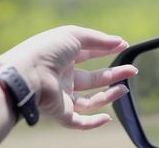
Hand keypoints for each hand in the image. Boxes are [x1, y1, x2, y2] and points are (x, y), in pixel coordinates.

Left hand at [0, 25, 137, 128]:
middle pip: (93, 78)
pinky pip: (78, 122)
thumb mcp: (75, 36)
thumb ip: (98, 39)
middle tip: (132, 70)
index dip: (106, 50)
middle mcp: (63, 77)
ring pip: (89, 100)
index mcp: (63, 56)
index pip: (88, 54)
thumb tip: (120, 41)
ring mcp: (62, 96)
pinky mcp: (60, 113)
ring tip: (125, 87)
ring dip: (108, 95)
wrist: (27, 74)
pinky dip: (93, 123)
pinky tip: (107, 118)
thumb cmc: (48, 50)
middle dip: (113, 74)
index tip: (124, 47)